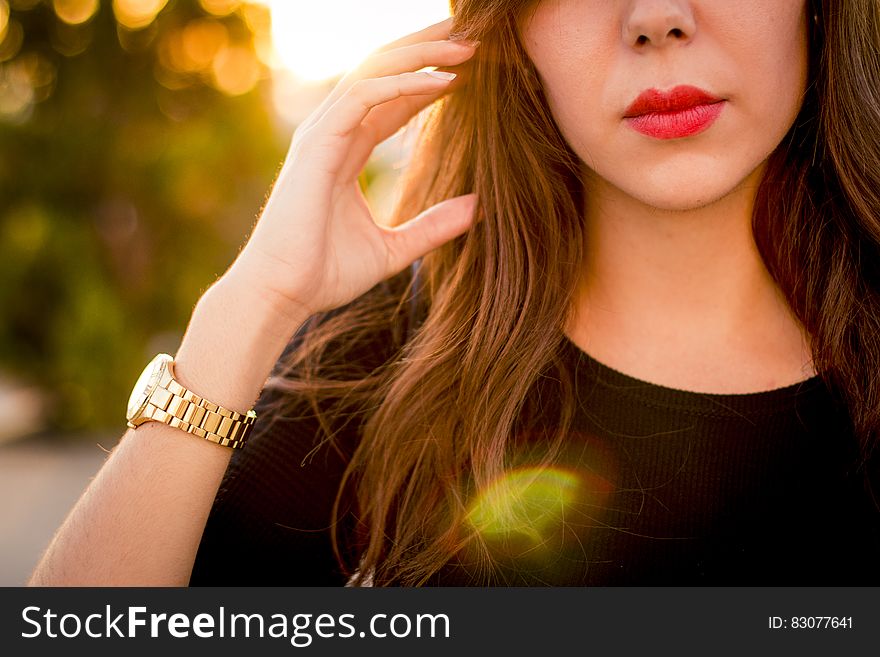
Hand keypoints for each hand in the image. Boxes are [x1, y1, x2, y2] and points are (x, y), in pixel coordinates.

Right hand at [228, 17, 478, 319]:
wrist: (283, 294)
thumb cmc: (325, 274)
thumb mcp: (394, 249)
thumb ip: (434, 226)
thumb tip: (479, 208)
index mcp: (347, 150)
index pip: (391, 98)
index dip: (429, 78)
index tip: (472, 69)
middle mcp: (333, 132)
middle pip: (383, 72)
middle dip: (427, 48)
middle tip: (472, 34)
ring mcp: (322, 134)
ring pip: (374, 72)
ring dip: (422, 55)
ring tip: (467, 46)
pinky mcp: (316, 144)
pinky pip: (363, 97)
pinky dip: (403, 84)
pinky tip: (441, 82)